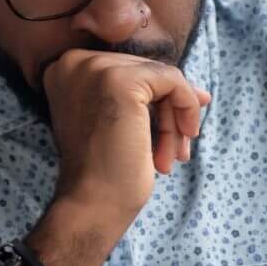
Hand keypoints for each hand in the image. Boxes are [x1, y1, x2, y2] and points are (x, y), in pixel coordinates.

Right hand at [43, 49, 210, 227]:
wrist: (92, 204)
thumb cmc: (104, 172)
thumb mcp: (117, 122)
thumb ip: (143, 98)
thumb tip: (201, 93)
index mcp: (66, 69)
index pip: (127, 69)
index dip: (155, 97)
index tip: (174, 127)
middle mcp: (74, 62)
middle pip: (145, 70)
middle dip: (168, 110)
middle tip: (177, 148)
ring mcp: (95, 68)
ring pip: (161, 76)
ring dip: (176, 117)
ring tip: (174, 155)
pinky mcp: (119, 80)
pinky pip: (173, 81)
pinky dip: (185, 109)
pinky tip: (180, 143)